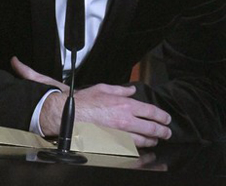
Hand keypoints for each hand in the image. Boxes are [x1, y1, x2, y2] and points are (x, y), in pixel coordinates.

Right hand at [11, 56, 171, 147]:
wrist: (70, 115)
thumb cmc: (84, 101)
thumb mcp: (103, 88)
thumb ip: (120, 89)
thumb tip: (131, 90)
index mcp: (125, 105)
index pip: (151, 112)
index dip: (162, 116)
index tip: (166, 119)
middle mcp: (126, 120)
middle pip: (152, 128)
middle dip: (163, 131)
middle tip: (166, 132)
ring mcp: (121, 134)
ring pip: (144, 140)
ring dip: (152, 140)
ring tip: (154, 139)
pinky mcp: (114, 143)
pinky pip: (131, 147)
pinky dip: (138, 147)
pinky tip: (139, 145)